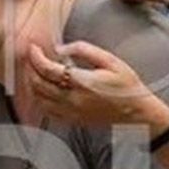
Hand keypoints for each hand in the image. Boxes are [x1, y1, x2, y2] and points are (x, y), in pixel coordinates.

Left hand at [26, 41, 166, 127]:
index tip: (33, 48)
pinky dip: (39, 99)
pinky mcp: (72, 120)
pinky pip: (47, 111)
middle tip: (31, 57)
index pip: (48, 69)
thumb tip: (61, 48)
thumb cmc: (127, 86)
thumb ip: (84, 50)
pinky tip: (43, 89)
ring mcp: (71, 112)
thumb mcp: (110, 61)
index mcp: (82, 83)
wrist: (138, 112)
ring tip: (35, 71)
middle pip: (38, 84)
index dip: (36, 57)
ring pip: (39, 99)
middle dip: (30, 68)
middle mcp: (73, 100)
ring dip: (32, 83)